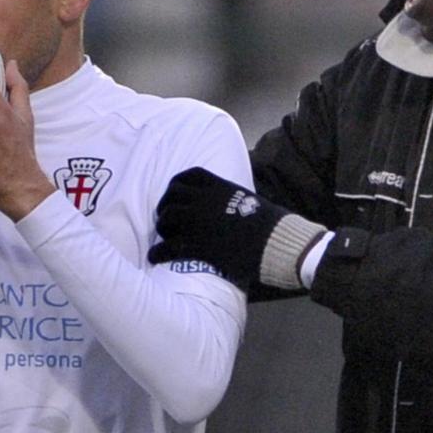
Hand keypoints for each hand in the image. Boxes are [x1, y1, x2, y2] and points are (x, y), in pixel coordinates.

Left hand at [148, 167, 283, 286]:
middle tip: (167, 218)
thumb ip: (235, 199)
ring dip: (163, 226)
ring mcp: (199, 222)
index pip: (191, 176)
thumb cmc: (273, 225)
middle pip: (172, 195)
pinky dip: (158, 252)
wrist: (277, 243)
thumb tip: (234, 204)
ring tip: (165, 236)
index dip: (178, 184)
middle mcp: (205, 200)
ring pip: (166, 218)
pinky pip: (168, 246)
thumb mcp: (252, 202)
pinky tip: (155, 257)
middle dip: (166, 205)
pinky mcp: (198, 245)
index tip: (175, 194)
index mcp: (221, 187)